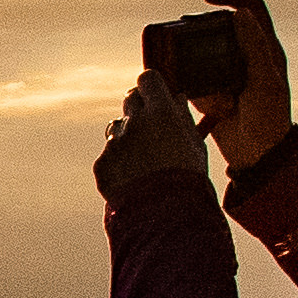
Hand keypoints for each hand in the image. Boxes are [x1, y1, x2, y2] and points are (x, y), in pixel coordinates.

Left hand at [95, 69, 206, 201]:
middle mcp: (134, 123)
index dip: (152, 87)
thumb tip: (176, 99)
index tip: (156, 96)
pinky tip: (134, 180)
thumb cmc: (187, 182)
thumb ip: (184, 118)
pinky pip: (109, 155)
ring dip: (129, 137)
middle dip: (140, 109)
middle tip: (152, 128)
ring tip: (146, 162)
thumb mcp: (195, 147)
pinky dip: (118, 163)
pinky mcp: (102, 164)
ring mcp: (115, 143)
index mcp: (161, 114)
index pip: (148, 79)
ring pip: (118, 128)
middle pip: (131, 99)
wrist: (164, 218)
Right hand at [194, 0, 291, 173]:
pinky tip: (213, 111)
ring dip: (201, 73)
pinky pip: (192, 82)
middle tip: (196, 50)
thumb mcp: (265, 81)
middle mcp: (244, 57)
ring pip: (201, 56)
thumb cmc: (270, 118)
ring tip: (220, 99)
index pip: (251, 9)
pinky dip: (196, 93)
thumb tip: (241, 12)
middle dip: (204, 39)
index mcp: (265, 48)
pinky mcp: (210, 92)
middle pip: (217, 30)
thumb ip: (254, 47)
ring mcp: (226, 74)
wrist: (258, 156)